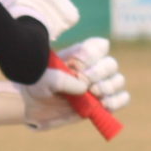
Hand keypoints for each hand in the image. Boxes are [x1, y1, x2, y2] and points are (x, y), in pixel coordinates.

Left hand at [0, 37, 129, 130]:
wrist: (29, 103)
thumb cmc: (35, 83)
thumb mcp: (42, 77)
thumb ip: (63, 79)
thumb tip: (84, 88)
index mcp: (80, 55)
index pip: (100, 46)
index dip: (94, 54)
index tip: (79, 63)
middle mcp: (93, 68)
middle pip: (111, 64)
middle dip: (100, 73)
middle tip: (87, 82)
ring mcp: (99, 86)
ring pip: (118, 80)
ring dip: (109, 87)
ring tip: (94, 94)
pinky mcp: (102, 104)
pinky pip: (121, 99)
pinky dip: (117, 101)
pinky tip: (104, 104)